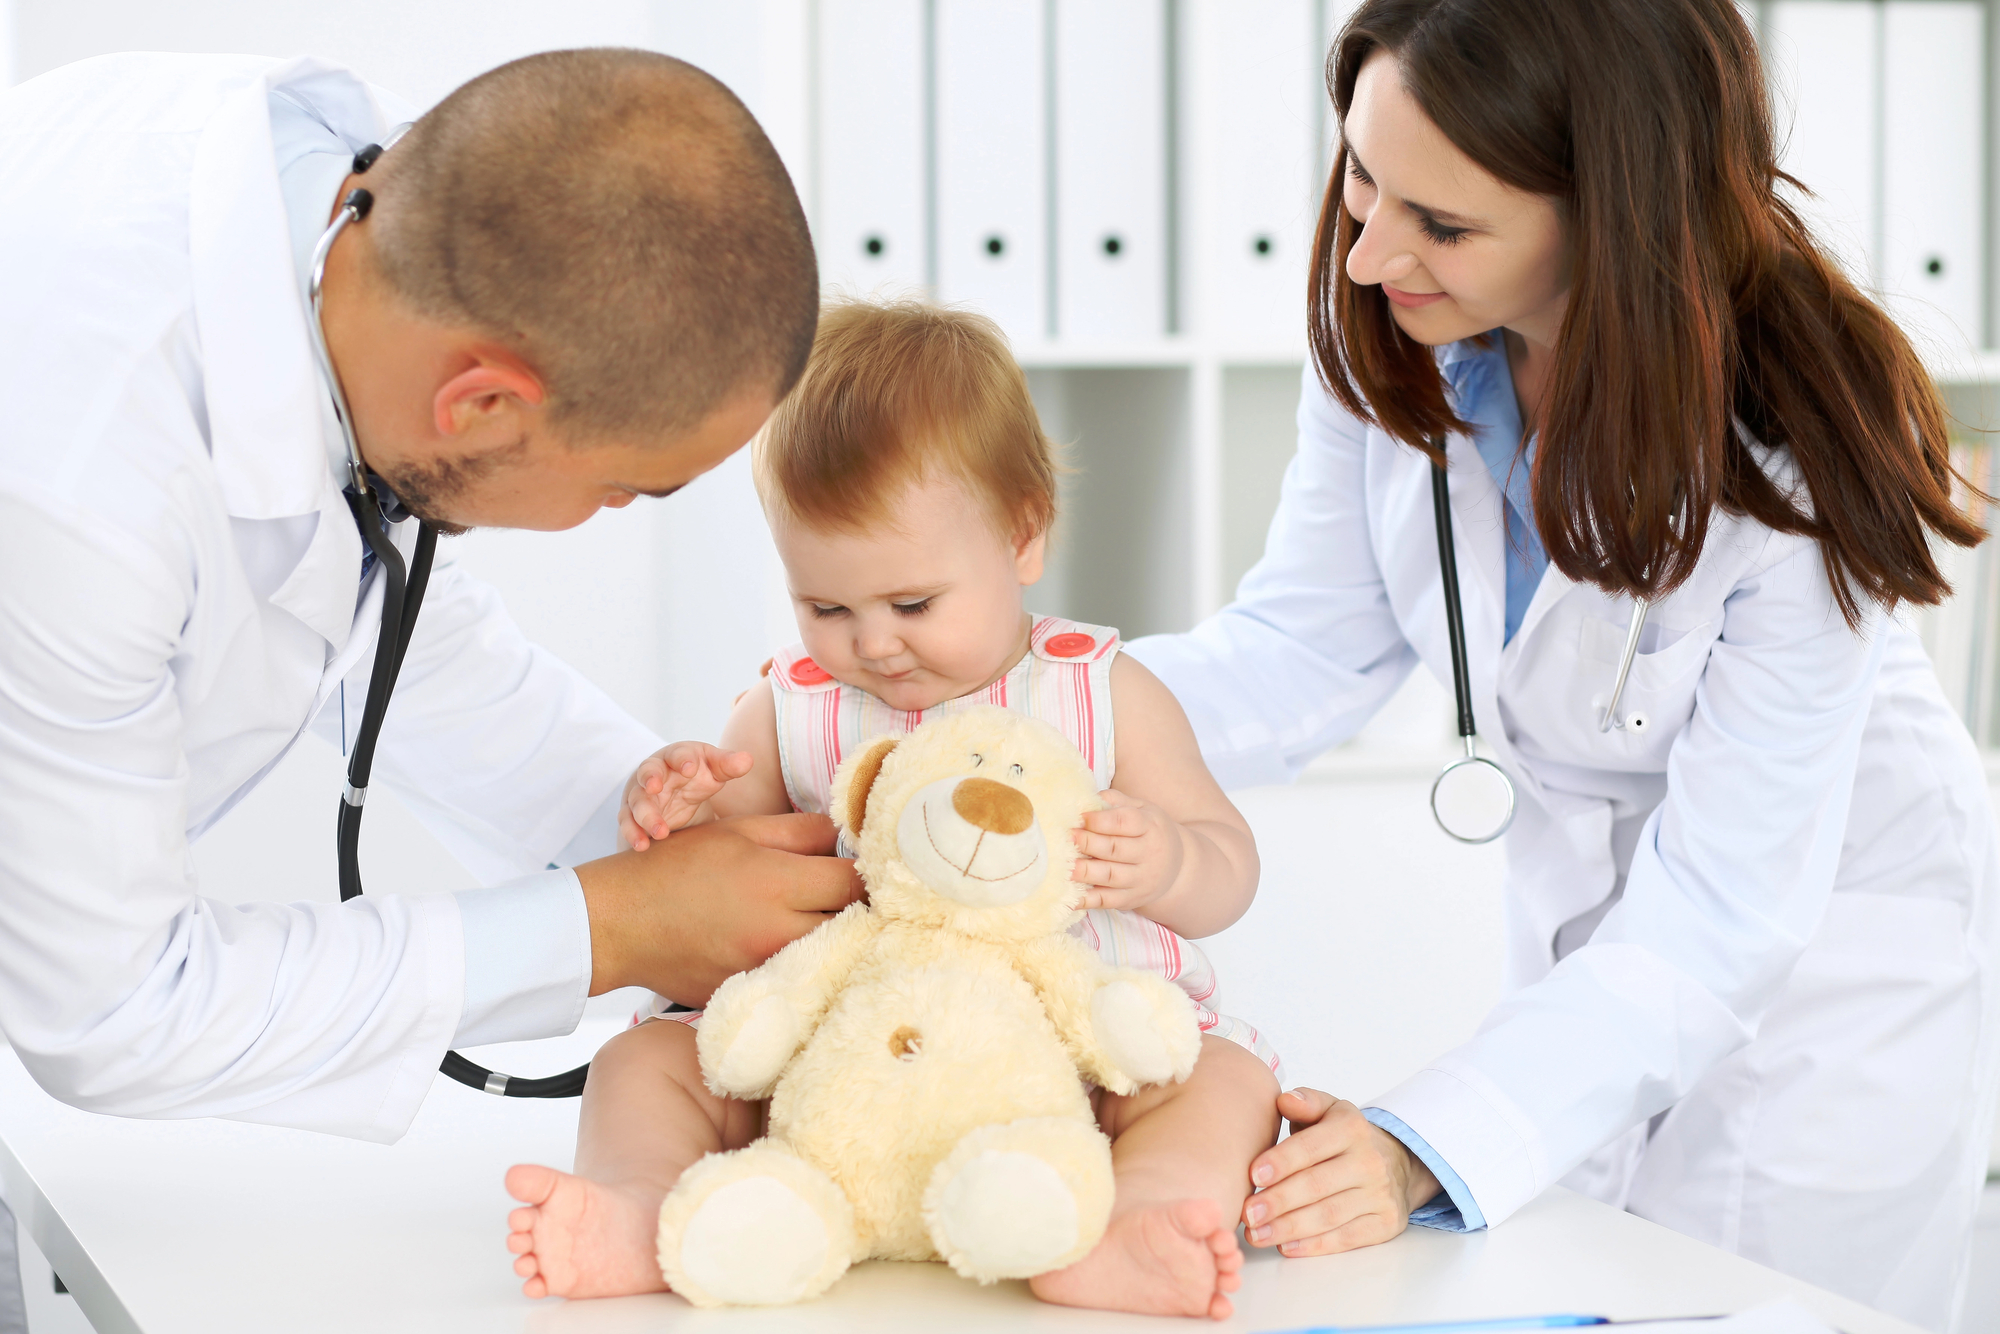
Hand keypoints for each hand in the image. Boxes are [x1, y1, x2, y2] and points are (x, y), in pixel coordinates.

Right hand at [576, 813, 864, 1005]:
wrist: (620, 924)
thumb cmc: (678, 868)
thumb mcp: (740, 832)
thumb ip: (801, 831)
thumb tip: (848, 834)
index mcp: (777, 884)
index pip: (855, 881)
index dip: (865, 869)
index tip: (861, 864)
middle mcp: (777, 932)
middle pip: (853, 922)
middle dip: (858, 906)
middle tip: (848, 893)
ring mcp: (766, 969)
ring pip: (831, 955)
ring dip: (838, 937)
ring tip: (824, 918)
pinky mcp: (753, 993)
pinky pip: (800, 979)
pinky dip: (808, 964)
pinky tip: (796, 947)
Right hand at [620, 742, 752, 849]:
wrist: (678, 794)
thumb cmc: (698, 775)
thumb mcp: (714, 769)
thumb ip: (728, 765)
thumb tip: (747, 760)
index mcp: (676, 756)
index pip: (677, 753)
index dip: (682, 759)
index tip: (690, 768)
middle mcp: (654, 772)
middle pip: (648, 772)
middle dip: (650, 778)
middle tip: (655, 787)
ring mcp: (641, 794)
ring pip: (637, 803)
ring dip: (645, 816)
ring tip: (661, 832)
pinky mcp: (633, 815)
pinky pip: (628, 824)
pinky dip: (633, 834)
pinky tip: (642, 846)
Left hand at [1068, 789, 1186, 910]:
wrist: (1177, 866)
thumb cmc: (1150, 831)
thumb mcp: (1142, 809)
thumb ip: (1116, 801)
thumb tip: (1087, 798)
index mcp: (1150, 826)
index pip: (1126, 822)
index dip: (1101, 820)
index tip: (1080, 817)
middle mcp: (1149, 853)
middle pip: (1115, 849)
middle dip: (1088, 843)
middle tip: (1066, 838)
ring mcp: (1141, 879)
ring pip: (1110, 876)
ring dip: (1085, 871)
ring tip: (1065, 865)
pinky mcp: (1131, 899)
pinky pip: (1107, 901)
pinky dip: (1087, 900)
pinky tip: (1069, 896)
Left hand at [1240, 1089, 1441, 1255]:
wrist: (1396, 1162)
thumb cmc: (1344, 1138)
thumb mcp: (1328, 1110)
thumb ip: (1305, 1103)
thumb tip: (1285, 1100)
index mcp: (1351, 1127)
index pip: (1311, 1146)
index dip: (1281, 1162)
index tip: (1253, 1175)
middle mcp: (1370, 1161)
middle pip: (1317, 1185)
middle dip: (1278, 1201)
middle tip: (1247, 1214)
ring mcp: (1381, 1194)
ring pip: (1329, 1215)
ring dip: (1289, 1228)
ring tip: (1257, 1234)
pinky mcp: (1386, 1223)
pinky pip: (1346, 1238)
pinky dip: (1314, 1245)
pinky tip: (1286, 1246)